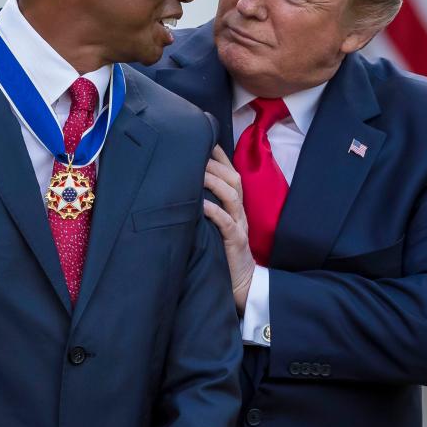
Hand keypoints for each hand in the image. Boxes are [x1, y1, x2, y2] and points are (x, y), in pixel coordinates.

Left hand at [203, 145, 255, 314]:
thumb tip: (183, 192)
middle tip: (196, 150)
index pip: (230, 175)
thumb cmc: (224, 257)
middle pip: (233, 180)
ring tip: (197, 171)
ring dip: (214, 181)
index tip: (204, 139)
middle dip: (216, 163)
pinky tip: (200, 205)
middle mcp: (239, 214)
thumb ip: (206, 210)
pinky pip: (227, 224)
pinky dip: (214, 212)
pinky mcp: (236, 244)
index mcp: (234, 208)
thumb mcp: (215, 229)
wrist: (243, 288)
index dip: (220, 157)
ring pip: (232, 197)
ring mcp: (239, 227)